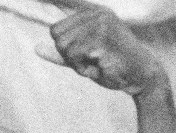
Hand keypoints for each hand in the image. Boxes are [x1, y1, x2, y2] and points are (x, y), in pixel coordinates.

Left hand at [36, 0, 164, 94]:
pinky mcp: (103, 38)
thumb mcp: (82, 59)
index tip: (82, 52)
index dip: (63, 46)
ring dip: (77, 64)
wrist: (140, 75)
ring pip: (65, 48)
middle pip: (58, 39)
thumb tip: (36, 48)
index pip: (55, 29)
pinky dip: (84, 69)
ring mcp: (101, 24)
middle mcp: (97, 14)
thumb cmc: (110, 65)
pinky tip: (100, 67)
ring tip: (96, 63)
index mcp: (92, 14)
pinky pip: (75, 56)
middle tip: (90, 60)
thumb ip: (60, 53)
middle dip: (69, 56)